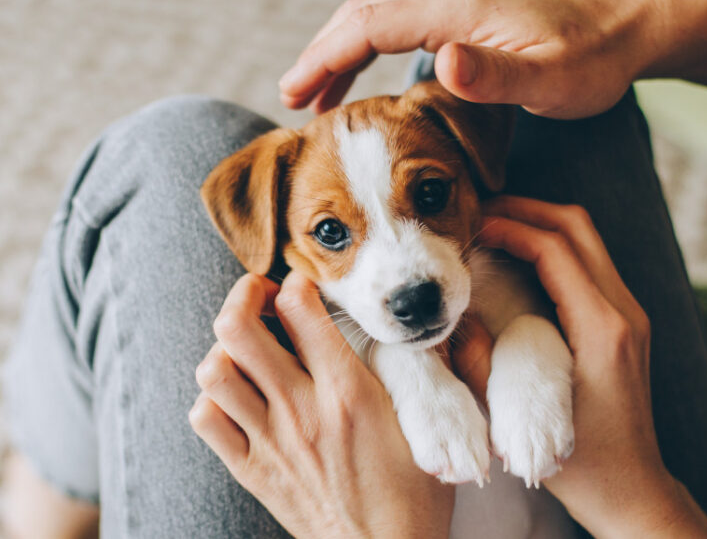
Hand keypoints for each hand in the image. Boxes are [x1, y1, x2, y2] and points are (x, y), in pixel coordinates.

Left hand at [189, 272, 453, 538]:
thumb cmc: (415, 493)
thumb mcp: (430, 425)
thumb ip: (429, 371)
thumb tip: (426, 329)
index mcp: (349, 392)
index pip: (301, 308)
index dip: (297, 281)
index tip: (305, 285)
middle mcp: (302, 410)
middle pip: (238, 328)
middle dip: (244, 294)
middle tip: (262, 296)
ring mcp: (271, 441)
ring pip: (214, 370)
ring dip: (226, 348)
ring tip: (249, 348)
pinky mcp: (252, 470)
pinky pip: (206, 419)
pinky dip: (214, 398)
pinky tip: (240, 396)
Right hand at [278, 0, 654, 118]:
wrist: (631, 25)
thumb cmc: (594, 59)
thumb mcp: (550, 79)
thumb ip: (493, 75)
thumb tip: (438, 62)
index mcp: (459, 4)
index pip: (368, 25)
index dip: (325, 60)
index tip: (293, 96)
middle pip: (362, 15)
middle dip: (321, 55)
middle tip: (292, 101)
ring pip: (378, 15)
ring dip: (342, 51)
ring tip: (319, 96)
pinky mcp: (468, 4)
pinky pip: (402, 20)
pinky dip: (372, 47)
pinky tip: (371, 77)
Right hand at [455, 196, 706, 537]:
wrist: (633, 490)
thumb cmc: (583, 465)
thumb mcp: (521, 419)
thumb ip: (482, 366)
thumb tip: (453, 320)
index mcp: (603, 329)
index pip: (556, 249)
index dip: (510, 227)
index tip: (473, 225)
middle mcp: (624, 312)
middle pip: (578, 227)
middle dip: (527, 210)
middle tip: (480, 212)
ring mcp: (629, 315)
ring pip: (586, 240)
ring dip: (540, 224)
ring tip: (494, 227)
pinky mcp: (623, 323)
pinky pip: (589, 263)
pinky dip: (552, 248)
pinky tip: (518, 260)